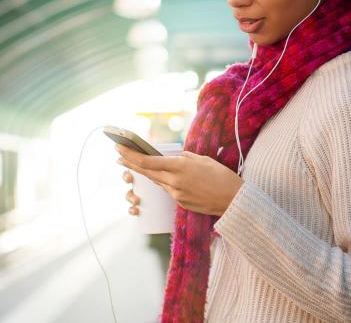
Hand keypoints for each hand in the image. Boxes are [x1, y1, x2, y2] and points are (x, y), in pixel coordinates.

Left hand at [115, 143, 243, 216]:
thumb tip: (171, 157)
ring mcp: (176, 194)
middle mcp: (174, 181)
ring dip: (146, 172)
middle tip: (117, 155)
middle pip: (147, 171)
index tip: (119, 148)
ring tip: (134, 165)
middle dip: (130, 163)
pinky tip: (162, 176)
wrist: (233, 200)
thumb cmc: (221, 175)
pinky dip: (164, 181)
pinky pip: (168, 190)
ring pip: (157, 181)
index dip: (131, 155)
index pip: (148, 161)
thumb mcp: (202, 159)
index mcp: (180, 166)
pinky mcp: (180, 203)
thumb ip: (183, 157)